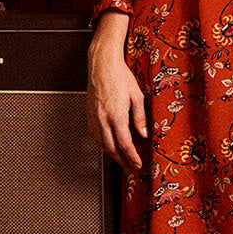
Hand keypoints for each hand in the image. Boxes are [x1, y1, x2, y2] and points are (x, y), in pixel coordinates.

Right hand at [86, 11, 146, 170]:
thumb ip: (140, 118)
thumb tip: (143, 134)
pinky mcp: (89, 114)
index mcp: (116, 115)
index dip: (132, 157)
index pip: (125, 143)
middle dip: (122, 161)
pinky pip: (95, 134)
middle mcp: (102, 118)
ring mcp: (94, 117)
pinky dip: (102, 144)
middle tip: (130, 168)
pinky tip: (108, 145)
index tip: (137, 165)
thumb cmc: (120, 76)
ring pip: (101, 143)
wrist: (102, 64)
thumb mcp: (137, 96)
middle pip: (111, 148)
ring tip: (121, 160)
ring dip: (112, 154)